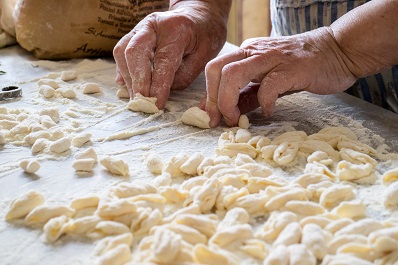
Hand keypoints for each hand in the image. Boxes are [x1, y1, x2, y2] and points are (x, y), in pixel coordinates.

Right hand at [113, 1, 227, 108]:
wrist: (197, 17)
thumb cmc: (203, 37)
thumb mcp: (204, 57)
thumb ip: (184, 75)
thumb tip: (160, 93)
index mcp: (175, 28)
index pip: (163, 59)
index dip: (158, 84)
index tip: (157, 104)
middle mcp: (152, 24)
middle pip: (135, 52)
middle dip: (137, 81)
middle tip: (142, 102)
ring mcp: (139, 28)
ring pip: (123, 52)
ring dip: (128, 79)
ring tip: (137, 99)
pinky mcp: (132, 36)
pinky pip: (121, 53)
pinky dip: (124, 72)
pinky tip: (129, 87)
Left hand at [204, 27, 356, 126]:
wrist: (338, 50)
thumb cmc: (301, 68)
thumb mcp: (267, 81)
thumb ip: (246, 95)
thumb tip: (223, 113)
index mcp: (246, 53)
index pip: (214, 71)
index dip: (208, 97)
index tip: (211, 118)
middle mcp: (254, 52)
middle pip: (216, 69)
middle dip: (213, 99)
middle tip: (220, 121)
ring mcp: (272, 58)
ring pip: (234, 74)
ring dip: (228, 101)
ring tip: (237, 119)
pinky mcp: (292, 68)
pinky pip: (269, 86)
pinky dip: (264, 103)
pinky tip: (269, 112)